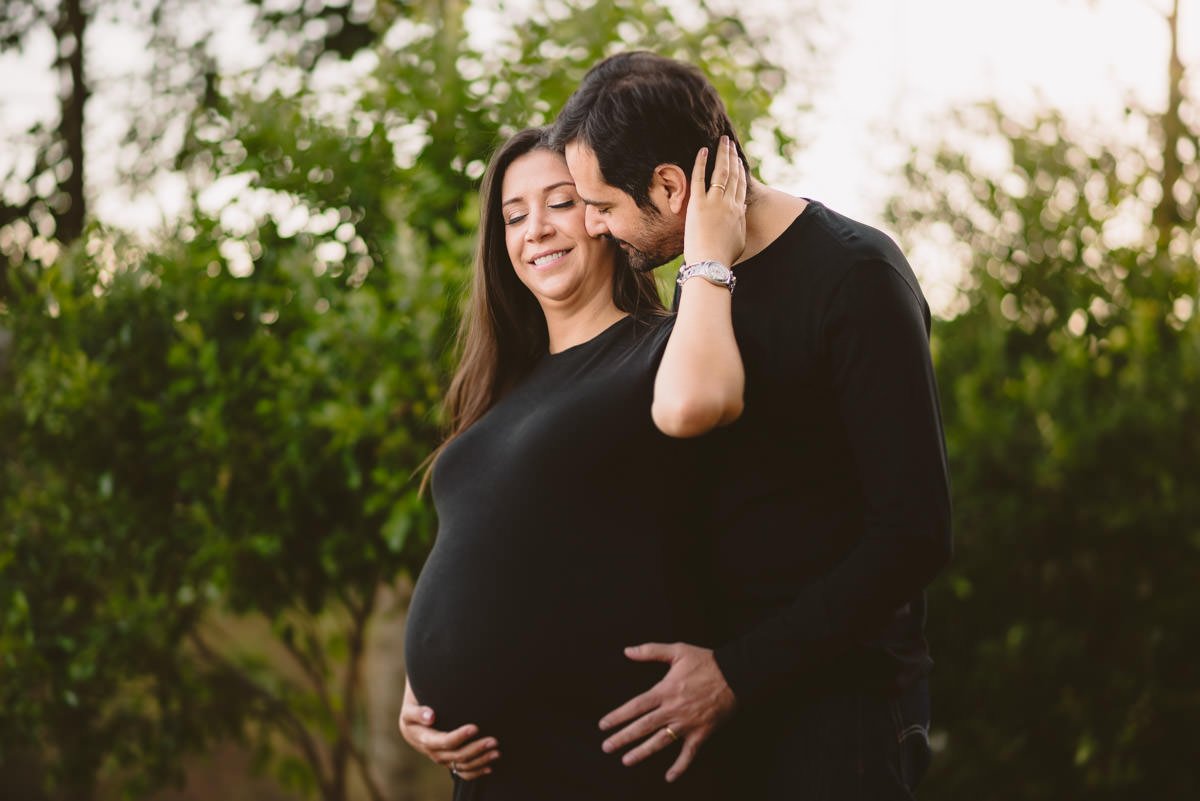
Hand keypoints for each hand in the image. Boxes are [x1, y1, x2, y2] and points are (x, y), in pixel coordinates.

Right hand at [398, 680, 498, 779]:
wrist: (411, 727)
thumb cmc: (413, 714)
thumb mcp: (409, 711)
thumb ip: (418, 713)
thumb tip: (430, 716)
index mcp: (424, 740)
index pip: (444, 742)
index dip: (460, 736)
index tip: (475, 727)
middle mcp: (434, 753)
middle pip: (457, 756)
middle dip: (476, 749)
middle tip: (494, 740)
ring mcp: (442, 759)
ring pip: (462, 766)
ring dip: (480, 761)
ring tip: (496, 752)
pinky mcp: (449, 762)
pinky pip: (462, 772)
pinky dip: (476, 772)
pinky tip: (489, 767)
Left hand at [599, 642, 736, 782]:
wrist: (735, 674)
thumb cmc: (706, 661)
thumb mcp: (677, 650)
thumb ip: (650, 650)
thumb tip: (627, 650)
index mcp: (665, 690)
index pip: (635, 706)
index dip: (618, 716)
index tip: (603, 725)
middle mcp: (673, 709)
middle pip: (643, 726)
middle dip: (623, 738)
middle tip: (607, 747)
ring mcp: (687, 723)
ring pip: (660, 741)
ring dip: (642, 752)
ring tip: (626, 761)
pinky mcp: (702, 732)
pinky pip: (689, 753)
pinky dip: (680, 766)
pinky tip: (669, 777)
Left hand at [683, 135, 747, 266]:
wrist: (711, 264)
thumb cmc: (723, 258)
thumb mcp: (738, 240)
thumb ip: (740, 223)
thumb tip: (741, 212)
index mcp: (739, 212)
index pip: (741, 186)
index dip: (740, 171)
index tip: (738, 160)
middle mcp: (729, 203)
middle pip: (733, 174)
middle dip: (732, 157)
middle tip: (730, 143)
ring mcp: (715, 202)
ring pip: (721, 172)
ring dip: (723, 154)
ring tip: (723, 141)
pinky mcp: (698, 204)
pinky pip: (700, 178)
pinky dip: (702, 163)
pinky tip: (703, 151)